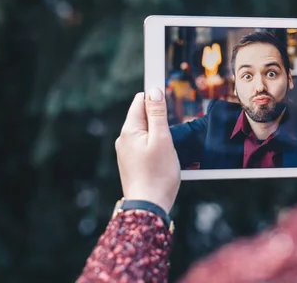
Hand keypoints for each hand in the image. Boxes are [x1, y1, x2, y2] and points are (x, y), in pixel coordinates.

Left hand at [115, 88, 180, 211]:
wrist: (148, 206)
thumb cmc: (158, 174)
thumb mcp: (162, 139)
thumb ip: (157, 114)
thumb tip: (153, 91)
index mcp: (129, 130)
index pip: (140, 101)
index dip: (156, 98)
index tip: (170, 103)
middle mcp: (124, 139)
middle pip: (142, 116)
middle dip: (159, 119)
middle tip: (172, 133)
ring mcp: (126, 152)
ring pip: (145, 132)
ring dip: (159, 134)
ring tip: (169, 149)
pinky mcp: (132, 163)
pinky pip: (145, 145)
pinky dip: (156, 146)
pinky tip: (164, 158)